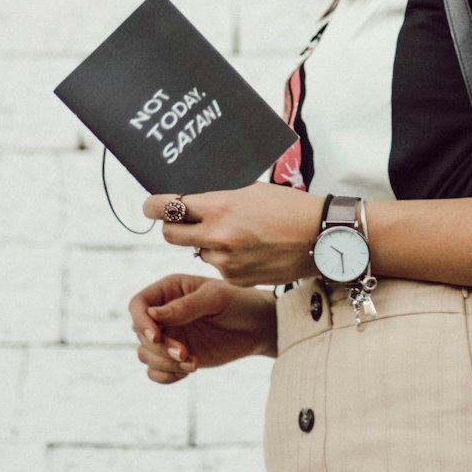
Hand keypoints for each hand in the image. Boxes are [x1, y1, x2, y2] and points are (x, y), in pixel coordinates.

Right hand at [128, 273, 277, 381]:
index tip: (156, 337)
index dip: (141, 322)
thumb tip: (152, 314)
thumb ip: (186, 306)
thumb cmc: (239, 302)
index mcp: (170, 290)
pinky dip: (167, 376)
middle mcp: (164, 313)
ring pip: (145, 355)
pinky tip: (190, 370)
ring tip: (192, 363)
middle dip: (159, 348)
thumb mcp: (216, 298)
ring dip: (164, 363)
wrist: (259, 326)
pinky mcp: (176, 357)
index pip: (139, 305)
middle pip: (140, 334)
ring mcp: (170, 335)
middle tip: (184, 354)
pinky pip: (156, 372)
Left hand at [143, 182, 323, 286]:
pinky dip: (226, 259)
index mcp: (220, 207)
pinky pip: (218, 267)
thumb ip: (219, 199)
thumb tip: (192, 202)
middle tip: (182, 220)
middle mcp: (218, 236)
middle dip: (172, 226)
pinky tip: (250, 250)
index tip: (150, 205)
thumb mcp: (250, 191)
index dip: (153, 206)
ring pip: (196, 252)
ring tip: (236, 234)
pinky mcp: (235, 280)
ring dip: (206, 243)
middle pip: (169, 234)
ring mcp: (225, 262)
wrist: (320, 237)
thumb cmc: (288, 207)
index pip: (167, 207)